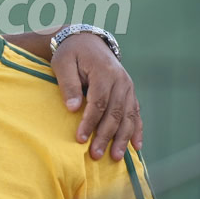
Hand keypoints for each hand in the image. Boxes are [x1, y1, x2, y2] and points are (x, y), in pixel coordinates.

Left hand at [50, 33, 141, 160]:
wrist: (87, 40)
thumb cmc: (71, 54)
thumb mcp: (63, 64)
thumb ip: (69, 85)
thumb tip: (73, 108)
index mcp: (104, 72)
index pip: (98, 102)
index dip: (90, 122)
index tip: (80, 139)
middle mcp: (121, 80)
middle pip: (115, 113)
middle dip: (105, 136)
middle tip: (95, 155)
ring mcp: (128, 87)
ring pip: (127, 116)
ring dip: (122, 138)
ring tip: (115, 157)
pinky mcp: (129, 92)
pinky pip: (135, 113)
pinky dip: (136, 130)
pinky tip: (136, 146)